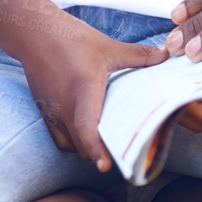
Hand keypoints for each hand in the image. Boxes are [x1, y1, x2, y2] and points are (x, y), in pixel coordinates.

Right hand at [17, 20, 166, 171]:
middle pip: (82, 145)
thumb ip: (138, 55)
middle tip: (123, 152)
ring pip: (71, 144)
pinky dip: (74, 140)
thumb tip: (166, 55)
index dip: (96, 149)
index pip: (86, 128)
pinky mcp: (46, 112)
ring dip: (87, 147)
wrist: (35, 34)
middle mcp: (65, 107)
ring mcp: (53, 112)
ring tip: (107, 141)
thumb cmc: (71, 39)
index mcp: (82, 91)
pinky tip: (88, 130)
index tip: (106, 167)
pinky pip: (60, 137)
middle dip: (101, 153)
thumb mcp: (108, 46)